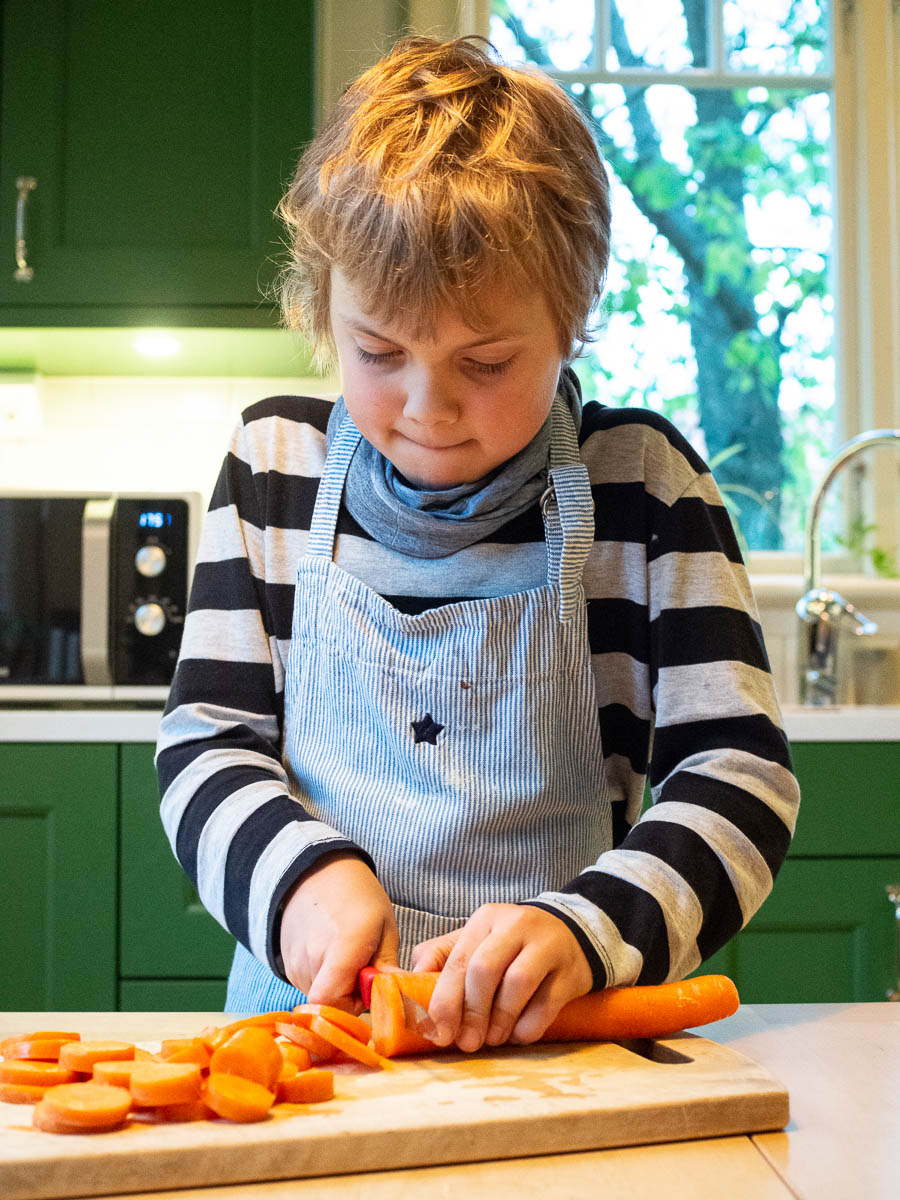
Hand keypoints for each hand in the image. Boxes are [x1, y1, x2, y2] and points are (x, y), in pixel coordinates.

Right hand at [279, 851, 398, 1012]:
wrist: (316, 872)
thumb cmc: (358, 897)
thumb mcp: (384, 925)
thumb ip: (387, 965)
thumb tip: (394, 999)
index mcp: (344, 945)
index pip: (329, 1002)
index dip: (351, 1007)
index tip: (368, 988)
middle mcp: (313, 957)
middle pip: (329, 1004)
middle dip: (350, 997)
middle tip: (363, 971)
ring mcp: (295, 962)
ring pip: (319, 997)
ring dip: (336, 988)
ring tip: (347, 957)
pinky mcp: (287, 964)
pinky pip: (308, 986)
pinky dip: (323, 980)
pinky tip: (331, 954)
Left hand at [411, 903, 591, 1052]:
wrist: (572, 933)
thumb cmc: (513, 944)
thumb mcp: (478, 940)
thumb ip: (443, 956)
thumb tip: (408, 982)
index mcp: (486, 919)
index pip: (458, 960)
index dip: (445, 1000)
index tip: (438, 1033)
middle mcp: (516, 925)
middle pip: (484, 969)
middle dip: (471, 1012)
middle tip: (467, 1043)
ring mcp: (547, 945)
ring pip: (517, 983)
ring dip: (500, 1019)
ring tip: (493, 1038)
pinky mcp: (571, 970)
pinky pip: (547, 1003)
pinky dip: (528, 1026)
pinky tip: (518, 1033)